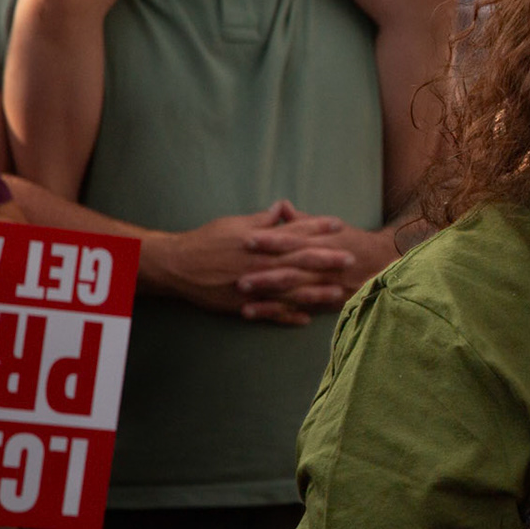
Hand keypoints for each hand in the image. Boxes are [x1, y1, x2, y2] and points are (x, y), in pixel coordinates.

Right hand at [141, 202, 354, 325]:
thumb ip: (262, 220)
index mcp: (261, 241)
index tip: (340, 224)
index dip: (318, 227)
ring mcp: (255, 286)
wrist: (177, 265)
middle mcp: (262, 263)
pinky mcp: (244, 304)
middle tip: (351, 258)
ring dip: (316, 291)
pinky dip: (288, 316)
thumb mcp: (234, 224)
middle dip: (328, 259)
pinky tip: (306, 319)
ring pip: (291, 289)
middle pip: (300, 260)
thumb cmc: (206, 241)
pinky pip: (270, 312)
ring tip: (338, 293)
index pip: (295, 231)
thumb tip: (282, 208)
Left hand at [235, 201, 398, 317]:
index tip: (248, 238)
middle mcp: (324, 268)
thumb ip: (305, 221)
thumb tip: (282, 206)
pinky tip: (252, 313)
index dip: (272, 241)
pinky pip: (296, 309)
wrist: (386, 265)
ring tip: (242, 294)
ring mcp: (324, 288)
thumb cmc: (354, 242)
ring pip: (292, 292)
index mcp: (324, 244)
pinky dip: (275, 313)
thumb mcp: (334, 228)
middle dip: (265, 273)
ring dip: (266, 295)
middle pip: (291, 270)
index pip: (295, 241)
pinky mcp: (323, 304)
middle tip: (238, 275)